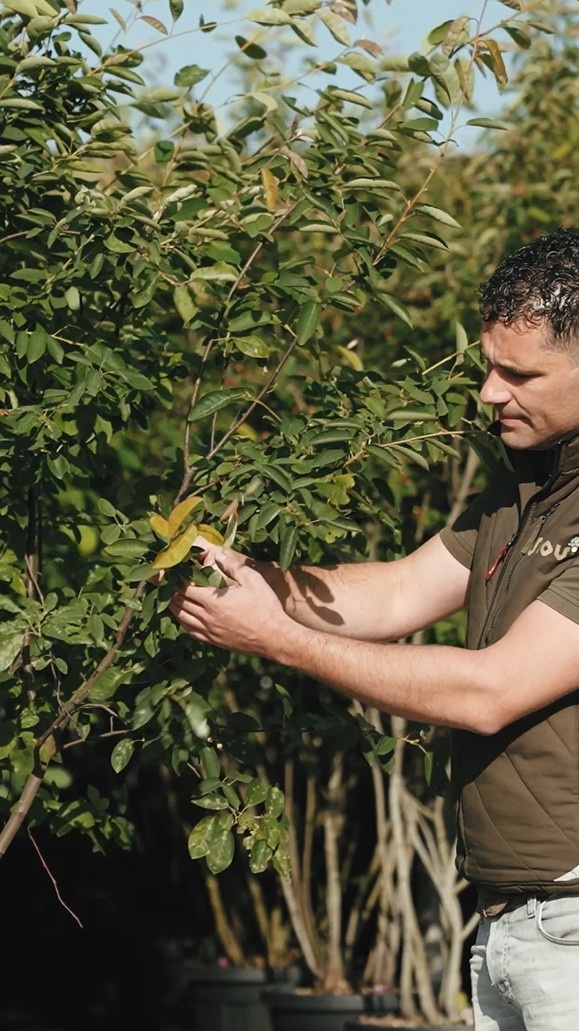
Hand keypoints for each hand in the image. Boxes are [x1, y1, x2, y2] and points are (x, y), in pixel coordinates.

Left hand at [168, 549, 287, 656]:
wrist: (275, 638)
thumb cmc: (266, 607)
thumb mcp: (253, 580)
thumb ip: (233, 566)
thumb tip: (218, 554)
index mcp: (213, 600)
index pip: (184, 587)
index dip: (176, 579)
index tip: (173, 571)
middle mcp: (206, 617)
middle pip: (179, 603)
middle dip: (171, 591)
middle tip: (167, 582)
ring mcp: (208, 631)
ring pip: (181, 618)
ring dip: (174, 606)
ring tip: (171, 597)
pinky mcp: (213, 641)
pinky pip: (190, 631)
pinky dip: (183, 622)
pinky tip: (183, 617)